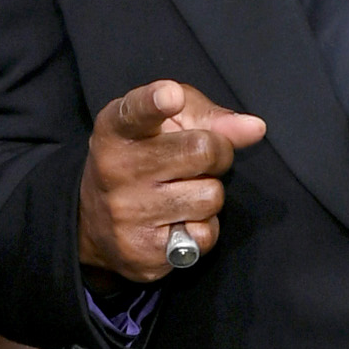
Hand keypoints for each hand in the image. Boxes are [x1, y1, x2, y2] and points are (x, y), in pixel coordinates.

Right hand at [78, 80, 267, 278]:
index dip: (155, 101)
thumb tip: (254, 128)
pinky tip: (176, 222)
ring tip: (180, 194)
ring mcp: (127, 213)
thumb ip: (210, 118)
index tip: (169, 96)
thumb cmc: (143, 158)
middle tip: (198, 161)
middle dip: (216, 154)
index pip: (137, 111)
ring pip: (210, 196)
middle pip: (202, 151)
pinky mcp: (142, 251)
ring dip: (208, 194)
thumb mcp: (166, 124)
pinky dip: (201, 228)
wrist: (94, 223)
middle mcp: (115, 168)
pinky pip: (204, 235)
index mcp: (118, 129)